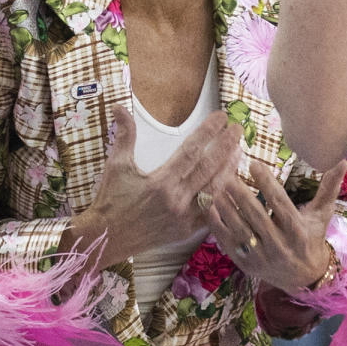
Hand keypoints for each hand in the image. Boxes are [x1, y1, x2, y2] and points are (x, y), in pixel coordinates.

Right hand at [62, 106, 241, 265]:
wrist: (107, 238)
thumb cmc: (110, 200)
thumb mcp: (116, 166)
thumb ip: (124, 135)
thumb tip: (119, 107)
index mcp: (160, 182)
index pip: (191, 151)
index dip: (208, 132)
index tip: (221, 117)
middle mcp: (176, 200)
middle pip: (209, 168)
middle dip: (226, 146)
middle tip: (238, 129)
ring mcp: (184, 218)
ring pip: (215, 190)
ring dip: (229, 170)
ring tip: (239, 151)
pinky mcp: (186, 231)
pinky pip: (212, 213)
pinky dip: (223, 198)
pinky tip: (231, 184)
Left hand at [206, 159, 346, 294]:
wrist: (303, 277)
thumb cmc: (312, 238)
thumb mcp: (322, 215)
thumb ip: (329, 187)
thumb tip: (342, 159)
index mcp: (297, 231)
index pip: (280, 204)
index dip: (267, 184)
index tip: (255, 165)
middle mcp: (279, 245)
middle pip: (256, 216)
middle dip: (241, 194)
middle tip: (228, 175)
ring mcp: (261, 256)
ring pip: (239, 229)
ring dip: (226, 208)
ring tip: (217, 188)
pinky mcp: (246, 264)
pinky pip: (228, 243)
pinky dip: (218, 226)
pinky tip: (211, 208)